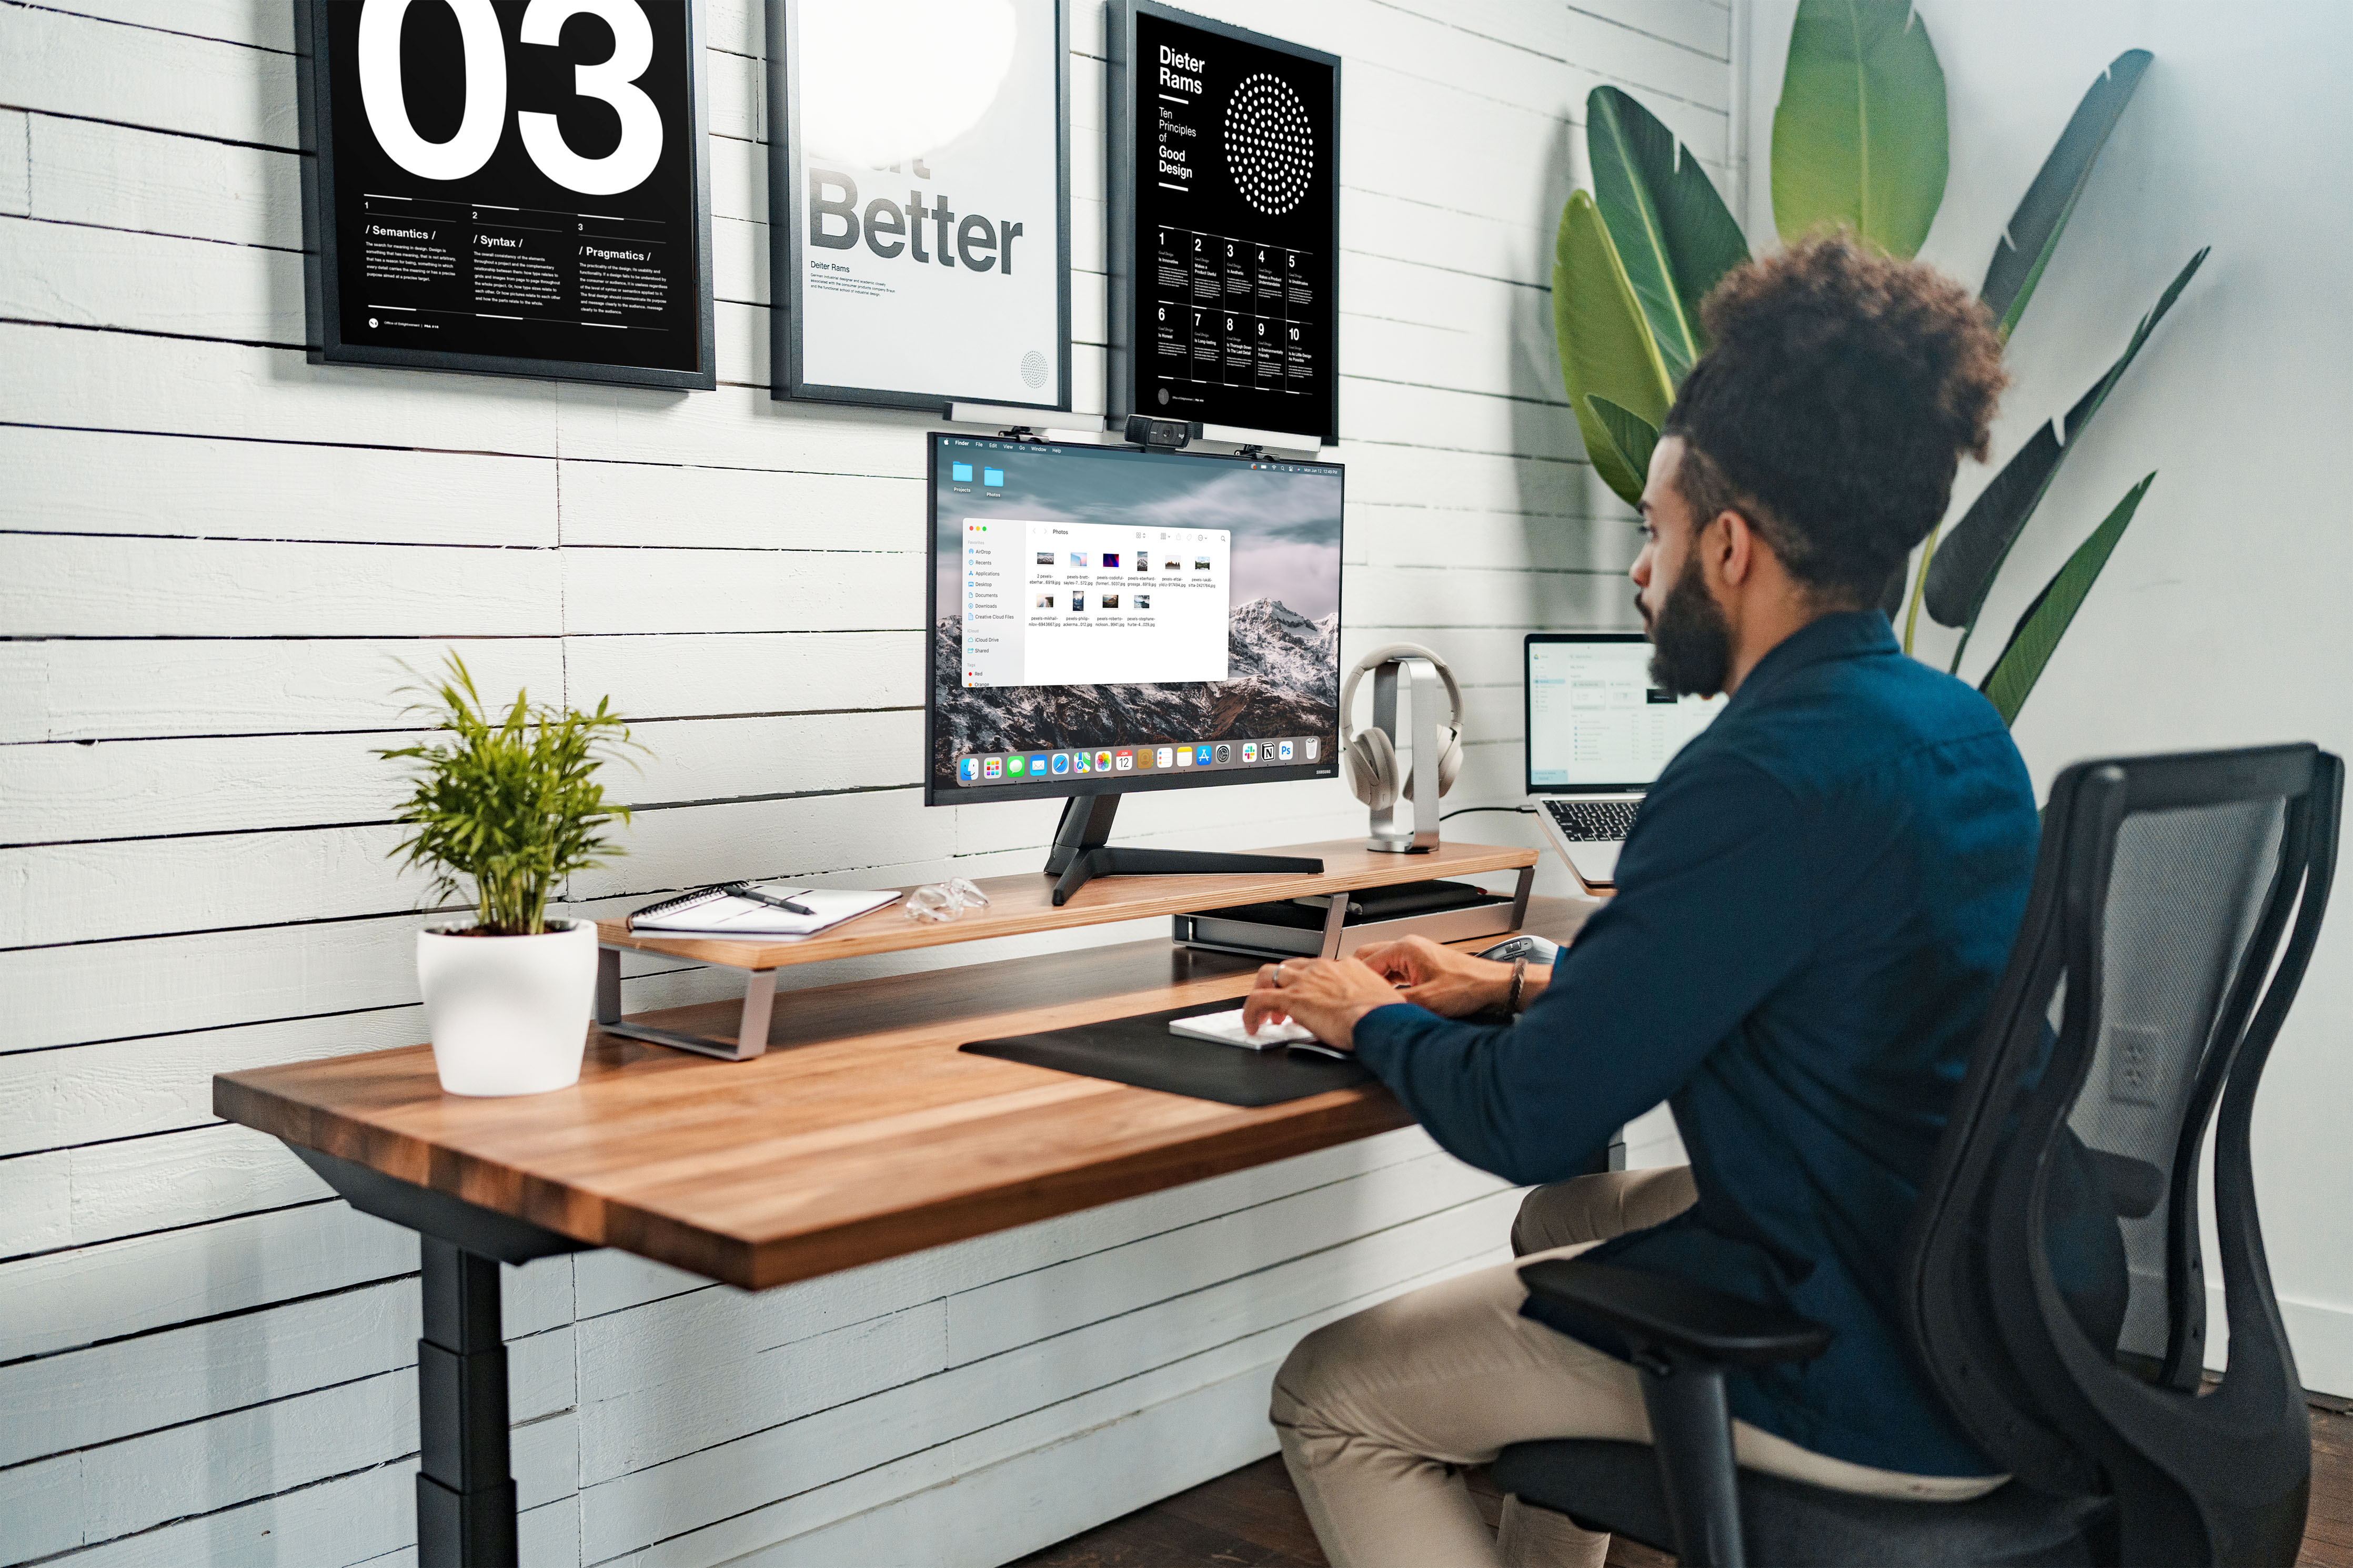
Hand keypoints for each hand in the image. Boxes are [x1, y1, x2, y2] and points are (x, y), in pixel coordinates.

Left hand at [1239, 955, 1406, 1051]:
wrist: (1382, 1020)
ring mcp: (1306, 982)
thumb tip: (1369, 1015)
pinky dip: (1251, 1012)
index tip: (1309, 998)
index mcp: (1345, 967)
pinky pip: (1258, 999)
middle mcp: (1323, 968)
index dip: (1308, 983)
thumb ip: (1367, 1002)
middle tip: (1283, 1006)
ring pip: (1270, 975)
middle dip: (1283, 985)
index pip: (1317, 968)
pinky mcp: (1292, 999)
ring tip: (1266, 1015)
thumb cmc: (1385, 1016)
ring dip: (1264, 993)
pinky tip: (1253, 1026)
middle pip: (1291, 966)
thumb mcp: (1379, 1000)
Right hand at [1351, 935, 1538, 1017]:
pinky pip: (1396, 973)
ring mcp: (1417, 955)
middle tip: (1354, 1000)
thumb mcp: (1426, 1001)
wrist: (1494, 987)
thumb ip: (1395, 1005)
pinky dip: (1389, 985)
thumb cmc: (1469, 986)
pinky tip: (1390, 1001)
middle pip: (1369, 958)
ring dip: (1375, 983)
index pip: (1364, 962)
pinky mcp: (1424, 966)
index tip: (1347, 998)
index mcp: (1405, 948)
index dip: (1353, 983)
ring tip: (1370, 1002)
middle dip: (1359, 979)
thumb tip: (1373, 1013)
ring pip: (1383, 966)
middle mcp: (1409, 947)